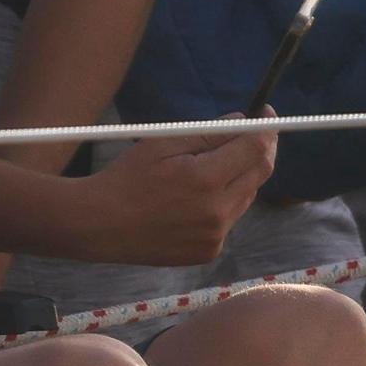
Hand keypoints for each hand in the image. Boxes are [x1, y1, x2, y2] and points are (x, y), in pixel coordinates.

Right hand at [83, 127, 272, 264]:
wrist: (99, 225)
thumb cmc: (125, 178)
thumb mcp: (160, 143)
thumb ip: (207, 133)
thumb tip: (243, 122)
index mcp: (204, 179)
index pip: (255, 148)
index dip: (266, 128)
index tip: (266, 114)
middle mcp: (217, 211)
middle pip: (260, 173)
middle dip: (262, 149)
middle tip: (254, 133)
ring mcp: (215, 235)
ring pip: (246, 196)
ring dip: (239, 177)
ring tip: (207, 168)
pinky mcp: (209, 251)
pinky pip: (228, 220)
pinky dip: (221, 203)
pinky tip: (190, 200)